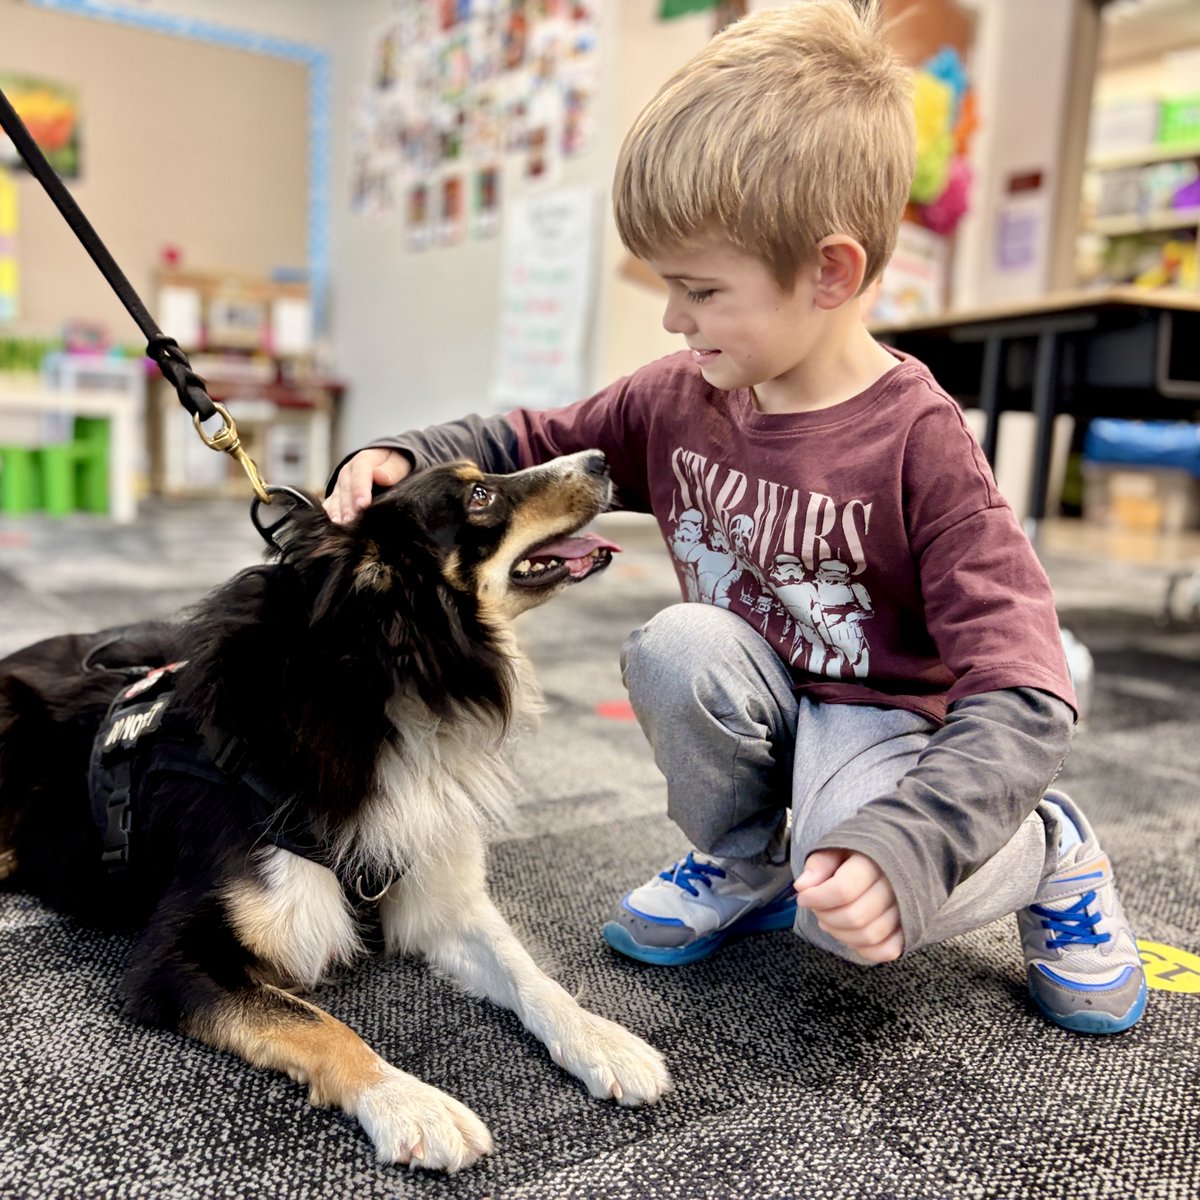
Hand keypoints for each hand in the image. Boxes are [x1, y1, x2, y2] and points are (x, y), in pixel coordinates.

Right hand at [323, 449, 409, 523]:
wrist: (384, 464)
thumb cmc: (394, 467)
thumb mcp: (398, 464)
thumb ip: (392, 470)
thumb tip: (381, 476)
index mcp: (364, 460)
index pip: (361, 474)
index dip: (360, 490)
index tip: (363, 505)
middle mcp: (348, 471)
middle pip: (346, 489)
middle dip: (348, 506)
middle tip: (351, 521)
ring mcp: (340, 484)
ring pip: (335, 498)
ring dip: (337, 513)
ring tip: (340, 527)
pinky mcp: (336, 495)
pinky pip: (329, 504)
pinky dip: (330, 515)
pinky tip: (332, 526)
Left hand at [792, 848, 903, 962]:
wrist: (894, 854)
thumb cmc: (859, 853)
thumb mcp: (836, 848)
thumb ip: (819, 864)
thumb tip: (802, 886)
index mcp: (875, 860)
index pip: (843, 889)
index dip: (817, 898)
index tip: (804, 897)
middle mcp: (896, 886)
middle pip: (854, 916)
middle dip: (826, 916)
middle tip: (816, 908)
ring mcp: (907, 909)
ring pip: (870, 936)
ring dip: (840, 933)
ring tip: (829, 919)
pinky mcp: (911, 928)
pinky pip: (888, 949)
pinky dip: (864, 949)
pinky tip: (849, 933)